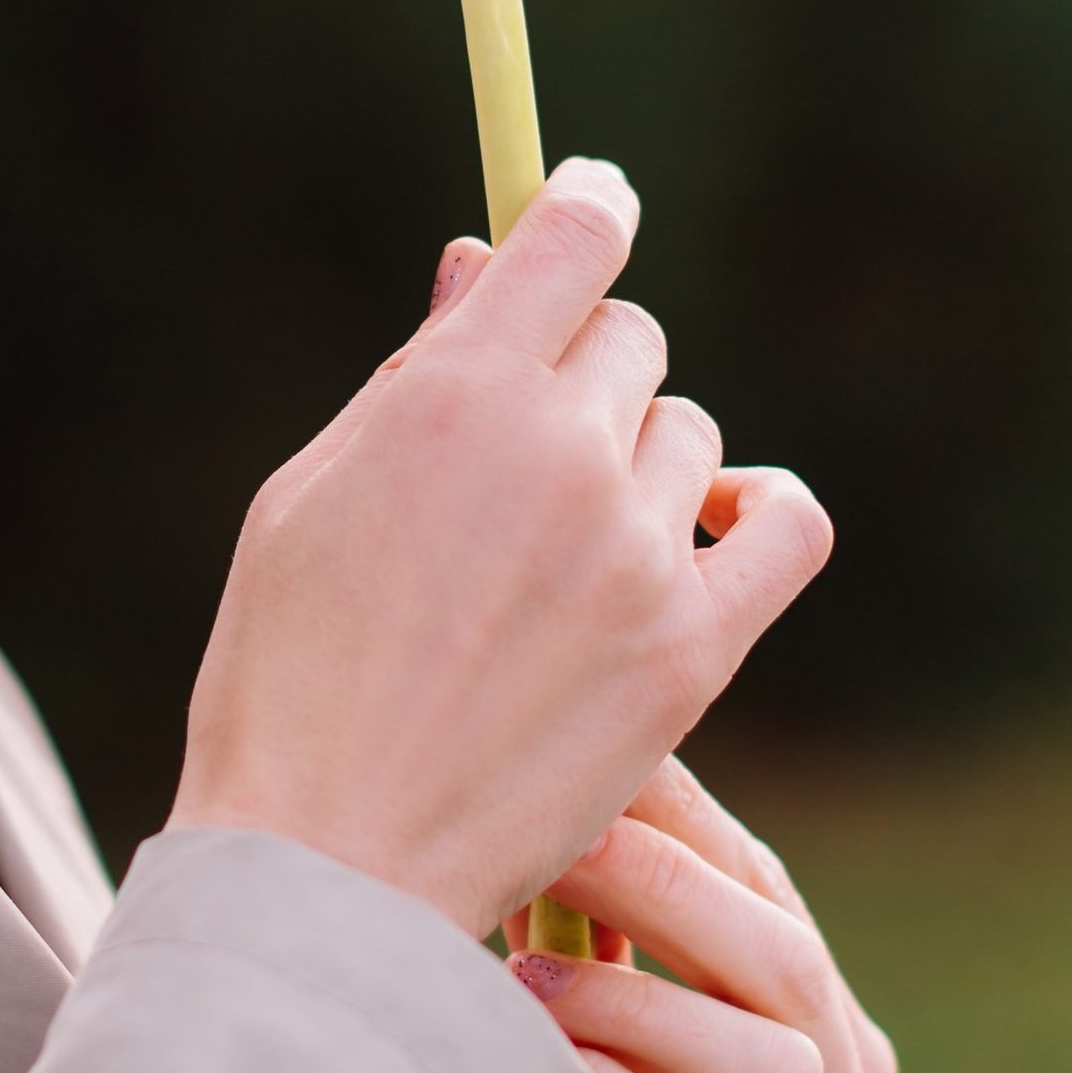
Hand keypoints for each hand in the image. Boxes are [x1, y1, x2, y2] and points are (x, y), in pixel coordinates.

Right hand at [168, 164, 832, 936]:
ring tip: (563, 556)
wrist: (329, 863)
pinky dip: (758, 510)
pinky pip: (785, 525)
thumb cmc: (286, 677)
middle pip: (630, 341)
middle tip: (520, 467)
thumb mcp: (312, 496)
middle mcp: (560, 449)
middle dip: (581, 378)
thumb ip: (414, 375)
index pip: (572, 238)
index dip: (585, 209)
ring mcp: (637, 548)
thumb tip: (480, 266)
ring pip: (686, 436)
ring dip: (637, 467)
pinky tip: (709, 528)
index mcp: (453, 394)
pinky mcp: (694, 647)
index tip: (587, 210)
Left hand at [510, 759, 902, 1072]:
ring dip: (637, 1002)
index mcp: (832, 1051)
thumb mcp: (586, 1012)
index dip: (679, 820)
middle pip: (784, 968)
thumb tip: (580, 753)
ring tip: (523, 974)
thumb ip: (603, 910)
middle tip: (549, 830)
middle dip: (660, 883)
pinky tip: (523, 1069)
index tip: (587, 753)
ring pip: (769, 1072)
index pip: (770, 896)